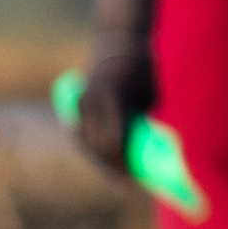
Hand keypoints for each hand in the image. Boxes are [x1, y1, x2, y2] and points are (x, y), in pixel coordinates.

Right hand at [71, 38, 157, 182]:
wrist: (118, 41)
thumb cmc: (143, 69)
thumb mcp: (151, 96)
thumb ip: (145, 123)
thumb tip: (151, 155)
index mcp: (113, 100)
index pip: (115, 144)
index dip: (125, 166)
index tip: (138, 182)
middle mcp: (92, 103)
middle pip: (99, 149)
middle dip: (115, 170)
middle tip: (131, 187)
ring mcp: (80, 104)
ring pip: (87, 145)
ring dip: (102, 164)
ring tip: (120, 181)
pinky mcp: (76, 105)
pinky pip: (82, 135)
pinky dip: (93, 152)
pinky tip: (106, 165)